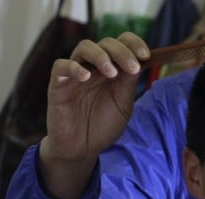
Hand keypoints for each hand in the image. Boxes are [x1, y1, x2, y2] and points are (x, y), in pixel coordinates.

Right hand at [39, 32, 150, 198]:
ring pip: (84, 48)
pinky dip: (73, 67)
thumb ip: (128, 84)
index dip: (134, 43)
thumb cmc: (102, 126)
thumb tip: (139, 61)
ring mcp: (75, 74)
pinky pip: (60, 66)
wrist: (82, 149)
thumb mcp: (122, 105)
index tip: (146, 55)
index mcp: (112, 69)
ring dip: (101, 56)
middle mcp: (94, 67)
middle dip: (122, 52)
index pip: (121, 44)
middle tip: (132, 67)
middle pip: (106, 44)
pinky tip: (85, 77)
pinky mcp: (58, 85)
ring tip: (111, 73)